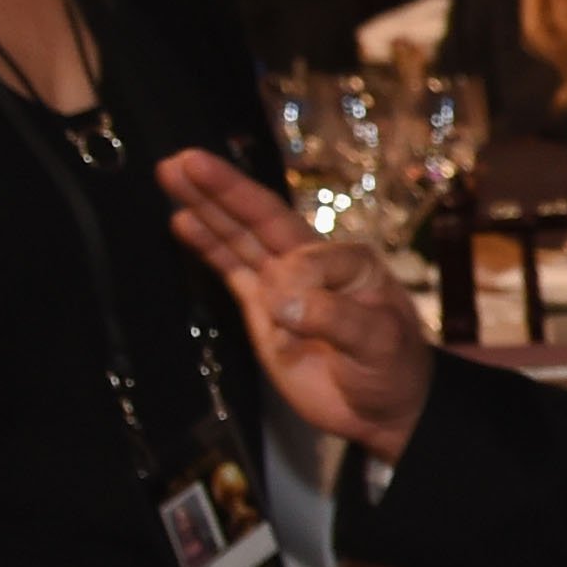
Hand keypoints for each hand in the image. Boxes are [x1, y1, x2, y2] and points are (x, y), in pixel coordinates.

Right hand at [158, 150, 435, 459]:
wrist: (383, 408)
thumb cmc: (394, 368)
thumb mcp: (380, 341)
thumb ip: (336, 318)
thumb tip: (280, 301)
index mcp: (351, 262)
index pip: (307, 253)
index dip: (293, 279)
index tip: (291, 319)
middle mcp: (314, 264)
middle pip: (263, 219)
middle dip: (225, 189)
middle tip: (185, 158)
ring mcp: (285, 285)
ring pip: (241, 237)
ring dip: (207, 207)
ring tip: (172, 171)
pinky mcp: (263, 310)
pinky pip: (231, 270)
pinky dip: (208, 246)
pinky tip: (183, 221)